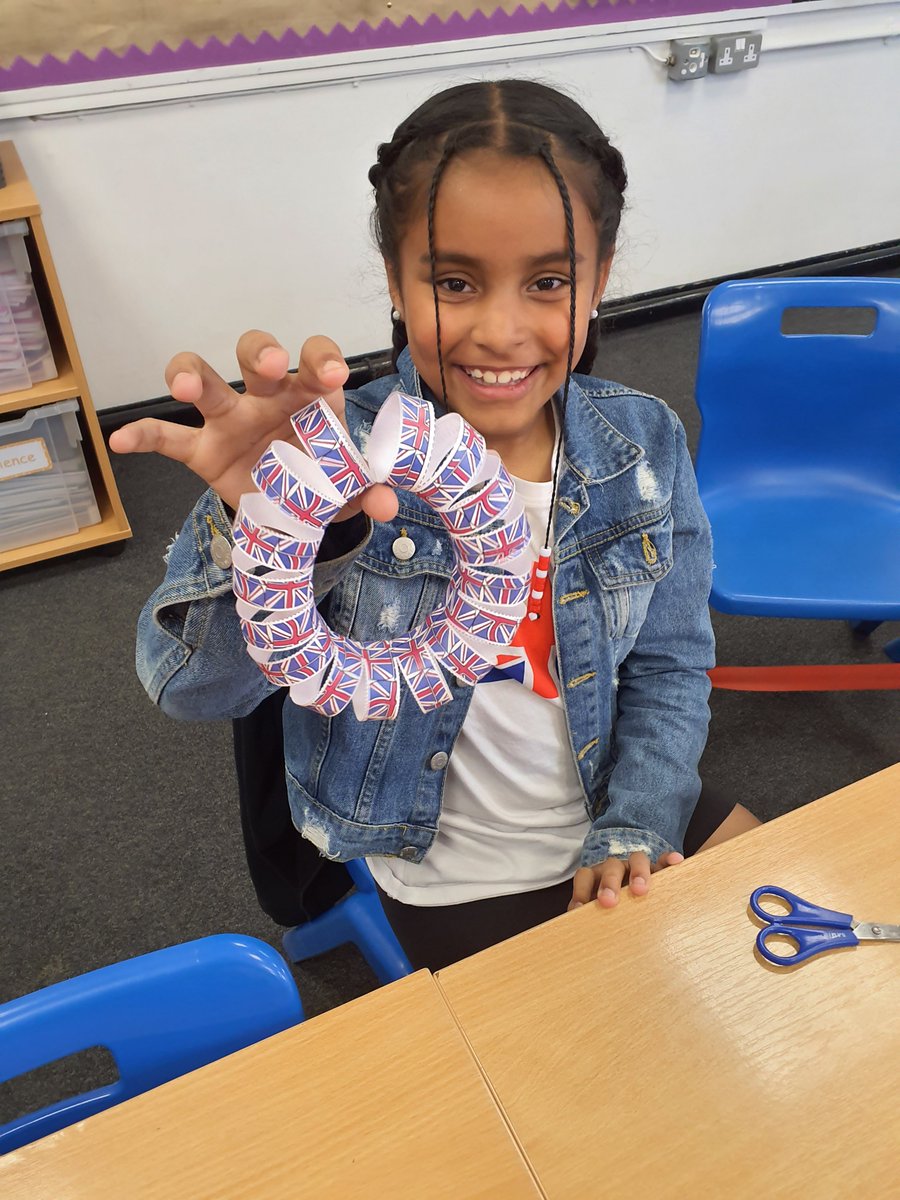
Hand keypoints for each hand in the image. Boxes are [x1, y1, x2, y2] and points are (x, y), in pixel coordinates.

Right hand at [109, 331, 398, 519]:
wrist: (287, 509)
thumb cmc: (318, 477)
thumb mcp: (348, 488)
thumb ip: (369, 491)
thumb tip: (388, 505)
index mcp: (310, 397)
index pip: (316, 361)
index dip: (322, 359)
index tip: (332, 372)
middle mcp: (267, 397)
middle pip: (256, 355)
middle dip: (261, 353)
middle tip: (270, 366)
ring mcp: (229, 420)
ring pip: (206, 381)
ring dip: (192, 375)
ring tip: (183, 387)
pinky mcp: (200, 449)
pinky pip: (166, 438)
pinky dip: (142, 436)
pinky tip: (120, 441)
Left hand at [568, 850, 683, 910]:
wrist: (635, 892)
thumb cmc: (613, 911)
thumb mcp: (598, 913)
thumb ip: (589, 919)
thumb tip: (576, 935)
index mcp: (597, 877)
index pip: (585, 876)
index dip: (581, 890)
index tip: (580, 909)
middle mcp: (616, 868)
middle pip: (611, 868)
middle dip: (609, 883)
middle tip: (609, 901)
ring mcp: (637, 867)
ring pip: (637, 859)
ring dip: (638, 873)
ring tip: (641, 889)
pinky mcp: (658, 868)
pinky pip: (664, 860)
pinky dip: (669, 859)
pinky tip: (676, 862)